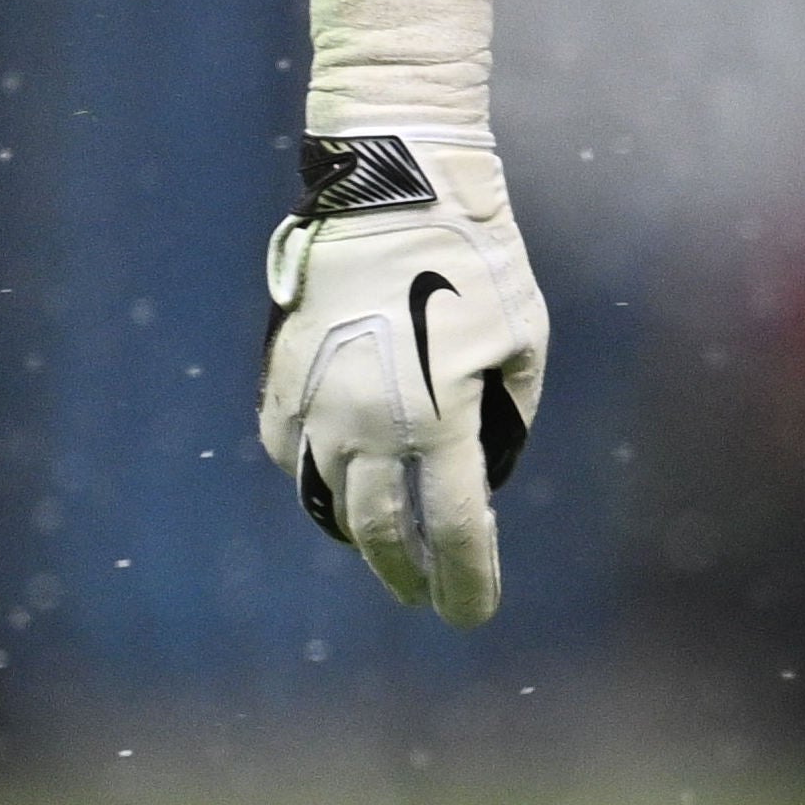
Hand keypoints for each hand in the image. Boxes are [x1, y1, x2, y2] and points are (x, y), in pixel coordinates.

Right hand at [258, 128, 549, 623]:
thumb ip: (507, 420)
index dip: (465, 581)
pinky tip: (335, 480)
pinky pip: (288, 453)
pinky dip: (314, 478)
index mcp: (439, 421)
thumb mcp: (523, 343)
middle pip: (381, 531)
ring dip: (357, 531)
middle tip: (422, 592)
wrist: (391, 189)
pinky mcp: (281, 377)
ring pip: (327, 499)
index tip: (470, 615)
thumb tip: (482, 471)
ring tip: (380, 545)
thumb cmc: (474, 260)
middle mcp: (368, 425)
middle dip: (406, 572)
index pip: (456, 530)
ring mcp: (315, 403)